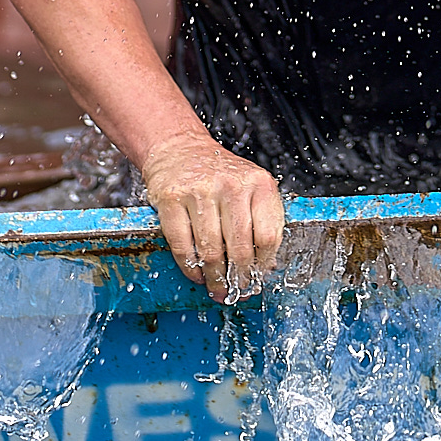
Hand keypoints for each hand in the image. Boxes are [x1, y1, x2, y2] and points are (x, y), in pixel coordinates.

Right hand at [140, 132, 284, 302]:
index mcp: (259, 184)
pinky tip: (197, 274)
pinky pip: (183, 246)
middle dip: (238, 278)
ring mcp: (200, 191)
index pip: (268, 236)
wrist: (180, 149)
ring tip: (217, 288)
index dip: (263, 264)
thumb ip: (262, 220)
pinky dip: (190, 268)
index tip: (257, 277)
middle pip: (240, 248)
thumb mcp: (251, 187)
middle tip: (236, 291)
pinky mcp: (172, 199)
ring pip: (211, 251)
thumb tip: (266, 266)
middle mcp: (231, 185)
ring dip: (214, 278)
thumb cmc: (219, 175)